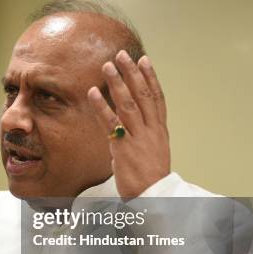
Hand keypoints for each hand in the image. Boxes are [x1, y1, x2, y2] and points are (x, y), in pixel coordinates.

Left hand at [87, 50, 170, 197]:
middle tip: (122, 54)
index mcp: (160, 131)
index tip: (144, 60)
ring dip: (117, 83)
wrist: (155, 199)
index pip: (157, 98)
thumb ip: (145, 137)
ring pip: (128, 104)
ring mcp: (139, 138)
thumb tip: (136, 126)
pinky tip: (92, 93)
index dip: (151, 78)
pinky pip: (111, 123)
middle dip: (132, 73)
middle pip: (143, 95)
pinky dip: (101, 106)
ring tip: (107, 66)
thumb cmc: (151, 180)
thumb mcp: (154, 153)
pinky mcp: (124, 148)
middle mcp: (151, 130)